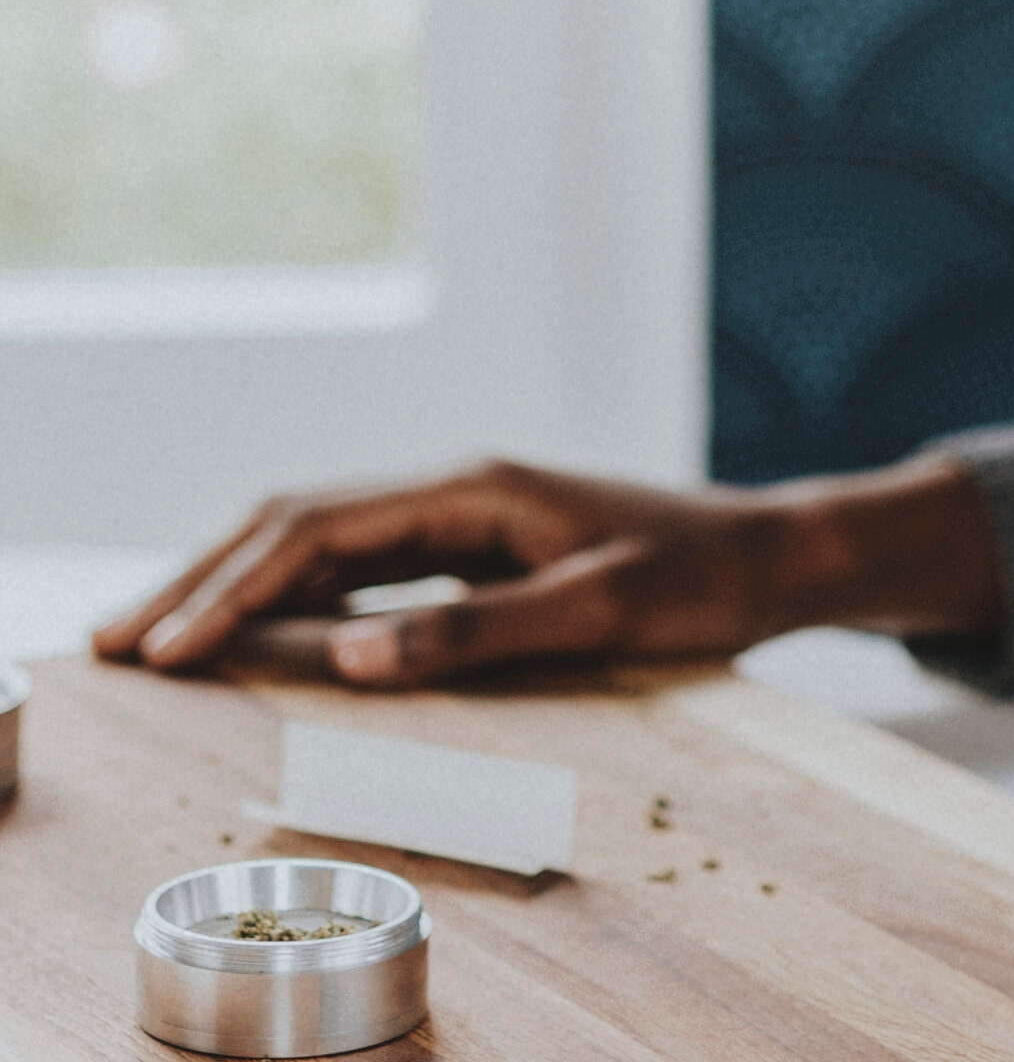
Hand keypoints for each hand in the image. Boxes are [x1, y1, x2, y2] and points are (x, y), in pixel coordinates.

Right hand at [92, 453, 1001, 687]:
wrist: (770, 553)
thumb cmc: (698, 578)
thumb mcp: (598, 608)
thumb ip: (474, 631)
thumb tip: (346, 655)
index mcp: (474, 487)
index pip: (320, 531)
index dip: (234, 588)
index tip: (168, 647)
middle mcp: (455, 484)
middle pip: (296, 519)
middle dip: (202, 576)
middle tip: (116, 640)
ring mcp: (461, 508)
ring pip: (318, 535)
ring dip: (235, 579)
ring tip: (155, 633)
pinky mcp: (473, 540)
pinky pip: (358, 559)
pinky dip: (291, 589)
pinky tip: (253, 625)